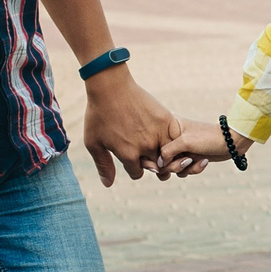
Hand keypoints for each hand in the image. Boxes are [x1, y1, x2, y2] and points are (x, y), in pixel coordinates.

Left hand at [81, 67, 181, 185]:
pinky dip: (173, 139)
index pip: (137, 173)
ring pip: (169, 154)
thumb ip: (103, 165)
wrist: (111, 87)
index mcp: (128, 154)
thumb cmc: (98, 114)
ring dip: (164, 152)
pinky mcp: (167, 120)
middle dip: (150, 162)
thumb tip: (108, 184)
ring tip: (156, 143)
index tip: (131, 157)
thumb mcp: (94, 143)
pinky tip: (164, 135)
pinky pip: (176, 138)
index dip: (134, 167)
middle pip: (155, 166)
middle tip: (144, 150)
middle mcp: (145, 146)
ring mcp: (158, 133)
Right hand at [160, 118, 242, 174]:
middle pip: (162, 161)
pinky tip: (204, 162)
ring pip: (173, 168)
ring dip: (185, 169)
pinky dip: (193, 169)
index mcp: (169, 130)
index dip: (157, 158)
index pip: (153, 147)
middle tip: (187, 161)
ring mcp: (182, 150)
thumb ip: (168, 152)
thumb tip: (159, 164)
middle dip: (174, 165)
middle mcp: (173, 140)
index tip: (165, 162)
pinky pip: (184, 170)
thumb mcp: (185, 142)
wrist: (231, 142)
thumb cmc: (208, 137)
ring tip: (197, 160)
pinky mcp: (190, 158)